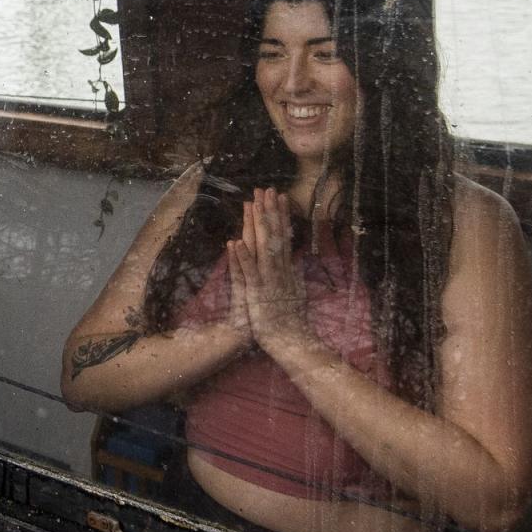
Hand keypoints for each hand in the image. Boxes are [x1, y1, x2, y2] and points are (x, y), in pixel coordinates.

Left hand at [228, 189, 332, 378]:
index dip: (280, 215)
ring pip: (262, 248)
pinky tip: (235, 242)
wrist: (292, 343)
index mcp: (287, 269)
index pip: (284, 236)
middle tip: (265, 188)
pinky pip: (249, 274)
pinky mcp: (257, 294)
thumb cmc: (290, 319)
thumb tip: (297, 254)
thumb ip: (294, 271)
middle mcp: (280, 270)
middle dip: (269, 211)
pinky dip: (242, 258)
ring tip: (251, 205)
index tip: (279, 195)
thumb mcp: (295, 290)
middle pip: (274, 236)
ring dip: (257, 226)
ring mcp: (269, 281)